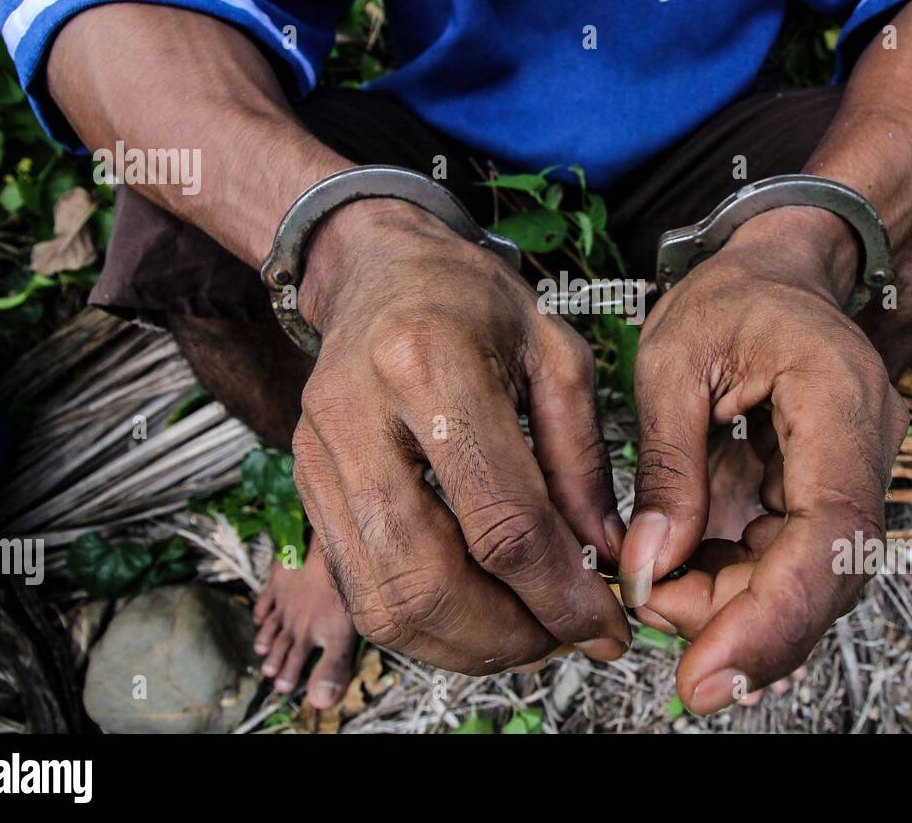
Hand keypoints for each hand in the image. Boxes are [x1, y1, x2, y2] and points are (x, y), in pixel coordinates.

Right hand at [291, 199, 630, 673]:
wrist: (376, 269)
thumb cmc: (471, 300)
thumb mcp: (554, 352)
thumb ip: (582, 458)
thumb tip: (602, 557)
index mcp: (433, 366)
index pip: (502, 521)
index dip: (560, 593)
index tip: (605, 626)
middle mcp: (360, 415)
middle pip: (427, 578)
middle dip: (506, 634)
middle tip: (561, 637)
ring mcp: (321, 454)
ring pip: (381, 599)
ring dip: (460, 642)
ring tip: (522, 632)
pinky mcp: (305, 482)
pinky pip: (356, 587)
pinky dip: (420, 621)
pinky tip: (472, 609)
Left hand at [619, 206, 908, 712]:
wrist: (776, 272)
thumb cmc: (729, 298)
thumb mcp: (672, 362)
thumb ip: (668, 467)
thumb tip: (650, 569)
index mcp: (839, 400)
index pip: (832, 535)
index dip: (774, 618)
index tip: (706, 675)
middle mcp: (865, 449)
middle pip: (825, 574)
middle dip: (740, 625)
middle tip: (654, 630)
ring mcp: (850, 476)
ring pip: (806, 579)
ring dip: (729, 606)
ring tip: (654, 591)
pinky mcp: (821, 495)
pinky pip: (785, 559)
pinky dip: (729, 582)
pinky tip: (678, 579)